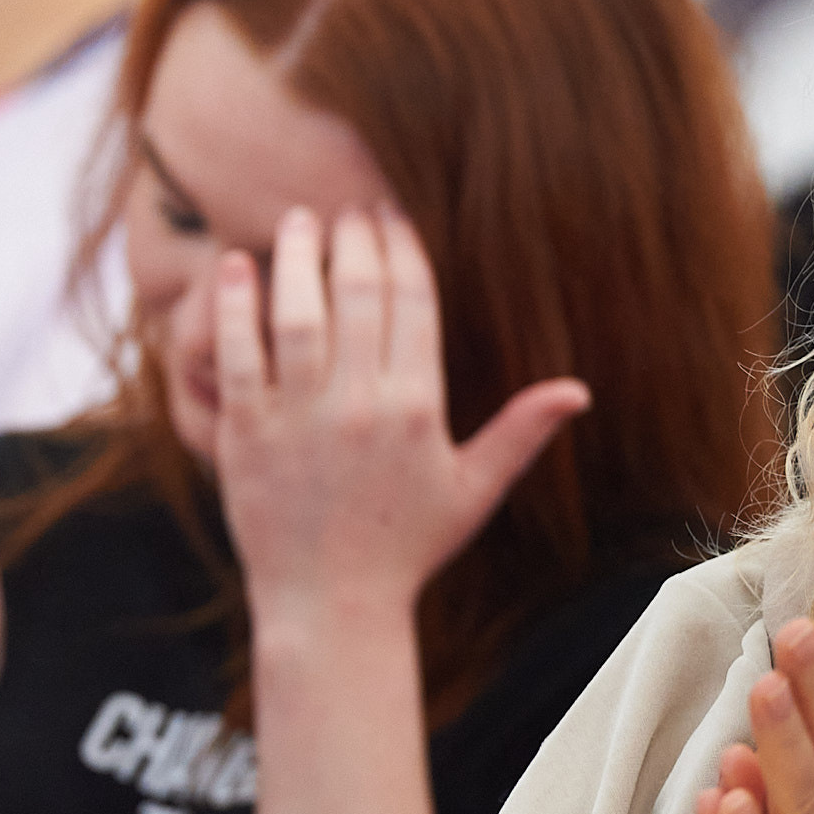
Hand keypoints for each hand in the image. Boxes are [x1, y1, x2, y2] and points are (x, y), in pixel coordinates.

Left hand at [213, 208, 588, 627]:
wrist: (329, 605)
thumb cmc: (404, 549)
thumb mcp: (472, 491)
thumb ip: (521, 433)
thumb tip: (579, 390)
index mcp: (418, 409)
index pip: (413, 304)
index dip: (402, 249)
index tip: (390, 217)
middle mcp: (360, 405)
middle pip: (359, 296)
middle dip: (356, 240)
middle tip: (348, 208)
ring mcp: (298, 418)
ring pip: (298, 314)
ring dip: (300, 257)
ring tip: (300, 221)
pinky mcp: (245, 435)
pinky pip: (237, 355)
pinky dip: (235, 307)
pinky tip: (235, 266)